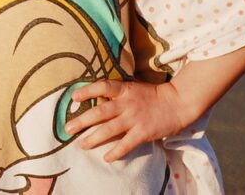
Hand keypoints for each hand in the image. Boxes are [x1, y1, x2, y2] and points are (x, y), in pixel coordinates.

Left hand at [63, 79, 188, 161]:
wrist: (177, 102)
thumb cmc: (151, 95)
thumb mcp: (132, 88)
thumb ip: (116, 93)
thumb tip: (95, 98)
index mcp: (124, 90)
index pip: (103, 87)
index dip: (87, 91)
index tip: (73, 98)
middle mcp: (127, 104)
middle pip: (100, 112)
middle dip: (82, 120)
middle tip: (67, 128)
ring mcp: (135, 118)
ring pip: (109, 129)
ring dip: (93, 138)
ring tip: (81, 144)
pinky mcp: (143, 132)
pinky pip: (126, 144)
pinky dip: (116, 152)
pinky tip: (106, 158)